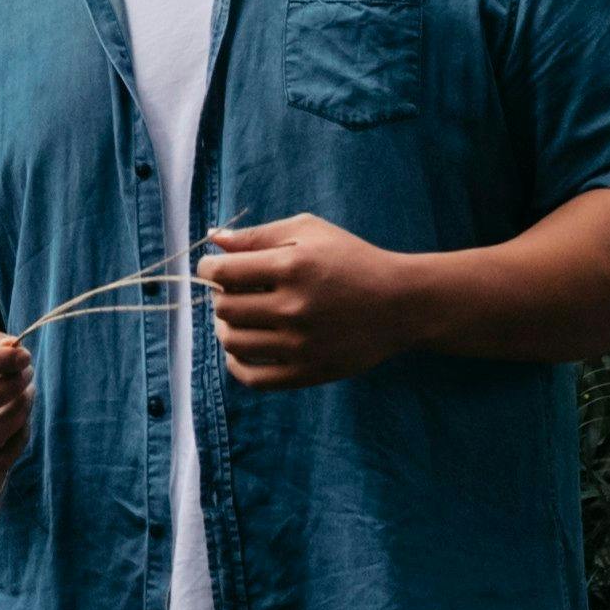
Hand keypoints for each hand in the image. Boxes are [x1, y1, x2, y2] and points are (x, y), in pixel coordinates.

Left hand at [205, 216, 433, 388]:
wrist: (400, 304)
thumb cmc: (351, 260)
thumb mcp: (310, 231)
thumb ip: (258, 235)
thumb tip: (213, 239)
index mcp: (292, 266)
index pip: (222, 273)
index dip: (208, 269)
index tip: (214, 269)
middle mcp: (294, 307)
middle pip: (224, 308)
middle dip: (219, 297)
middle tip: (233, 292)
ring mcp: (301, 344)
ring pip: (233, 342)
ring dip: (225, 328)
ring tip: (238, 318)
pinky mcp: (308, 372)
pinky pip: (253, 377)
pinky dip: (236, 363)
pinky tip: (241, 348)